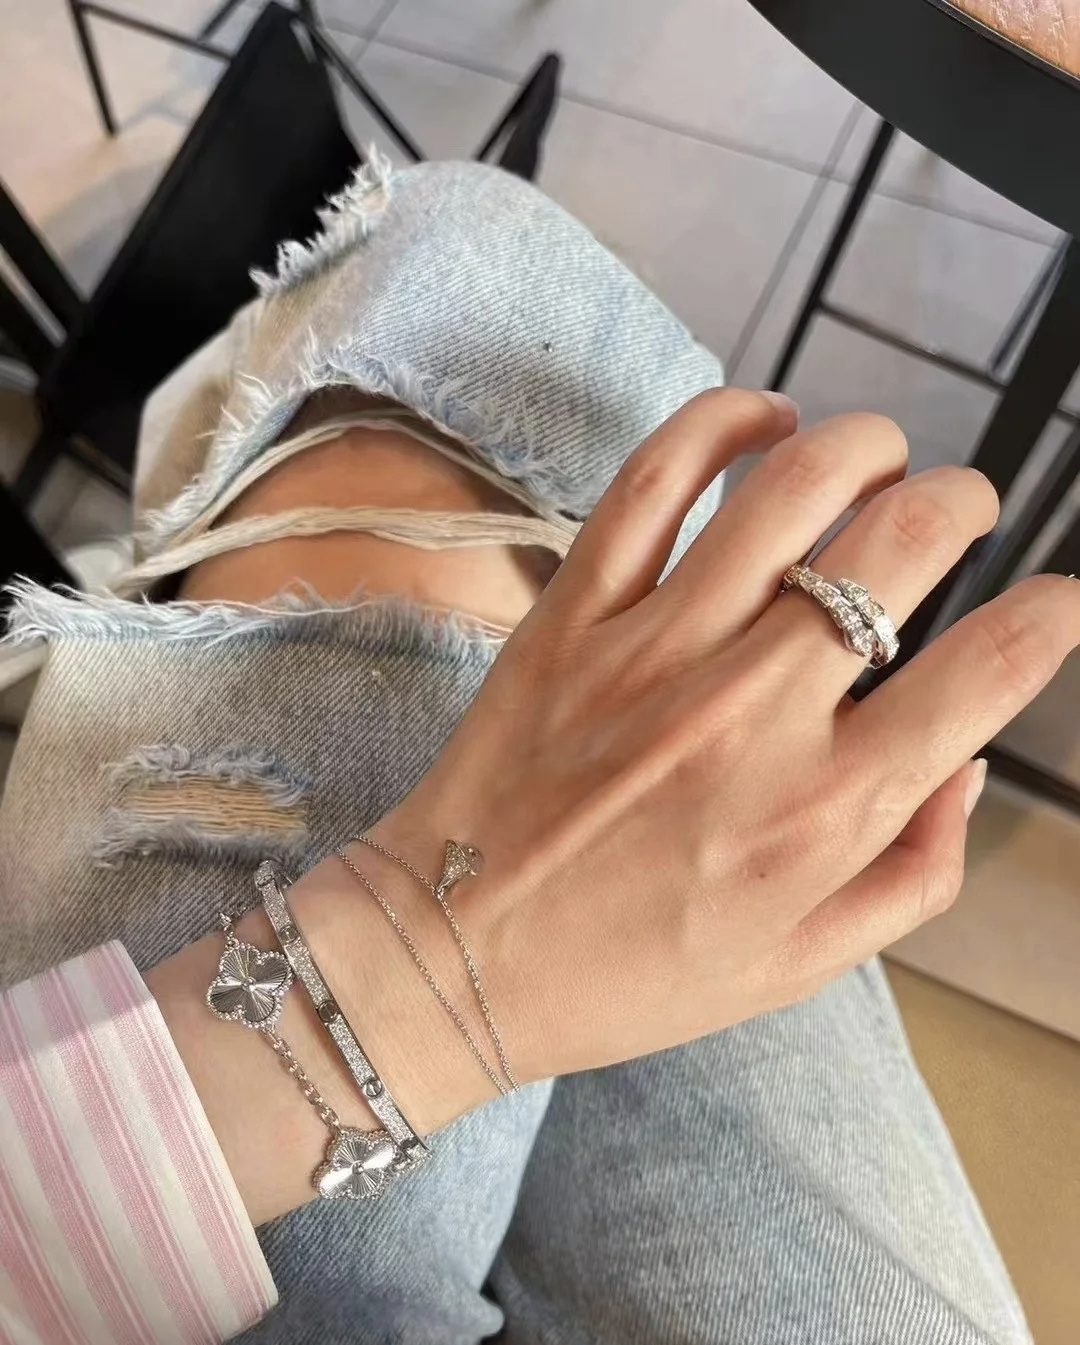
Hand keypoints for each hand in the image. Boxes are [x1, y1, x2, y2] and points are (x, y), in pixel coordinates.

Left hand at [377, 390, 1079, 1086]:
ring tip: (880, 454)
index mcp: (826, 810)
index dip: (1053, 617)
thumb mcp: (804, 962)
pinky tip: (764, 419)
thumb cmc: (637, 970)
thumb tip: (966, 758)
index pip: (989, 672)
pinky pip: (655, 480)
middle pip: (903, 545)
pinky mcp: (575, 613)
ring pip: (793, 489)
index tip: (1057, 600)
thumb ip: (914, 869)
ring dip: (865, 445)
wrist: (462, 956)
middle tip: (960, 508)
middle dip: (963, 501)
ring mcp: (658, 651)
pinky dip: (723, 422)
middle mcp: (754, 715)